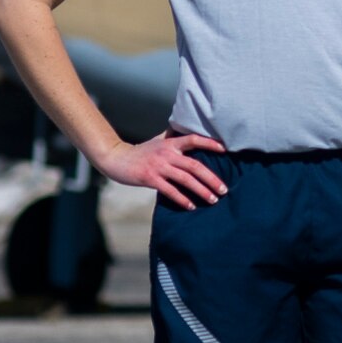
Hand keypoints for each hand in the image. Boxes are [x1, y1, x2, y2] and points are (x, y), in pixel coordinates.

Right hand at [94, 129, 225, 209]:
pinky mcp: (150, 178)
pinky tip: (191, 206)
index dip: (209, 143)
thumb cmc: (140, 152)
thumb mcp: (157, 141)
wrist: (116, 158)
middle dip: (212, 178)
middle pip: (195, 165)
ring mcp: (158, 166)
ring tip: (213, 199)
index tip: (225, 150)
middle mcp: (166, 153)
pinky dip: (182, 199)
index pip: (193, 139)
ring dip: (201, 190)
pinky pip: (170, 190)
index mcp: (170, 143)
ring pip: (185, 179)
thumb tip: (189, 136)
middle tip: (224, 190)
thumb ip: (173, 139)